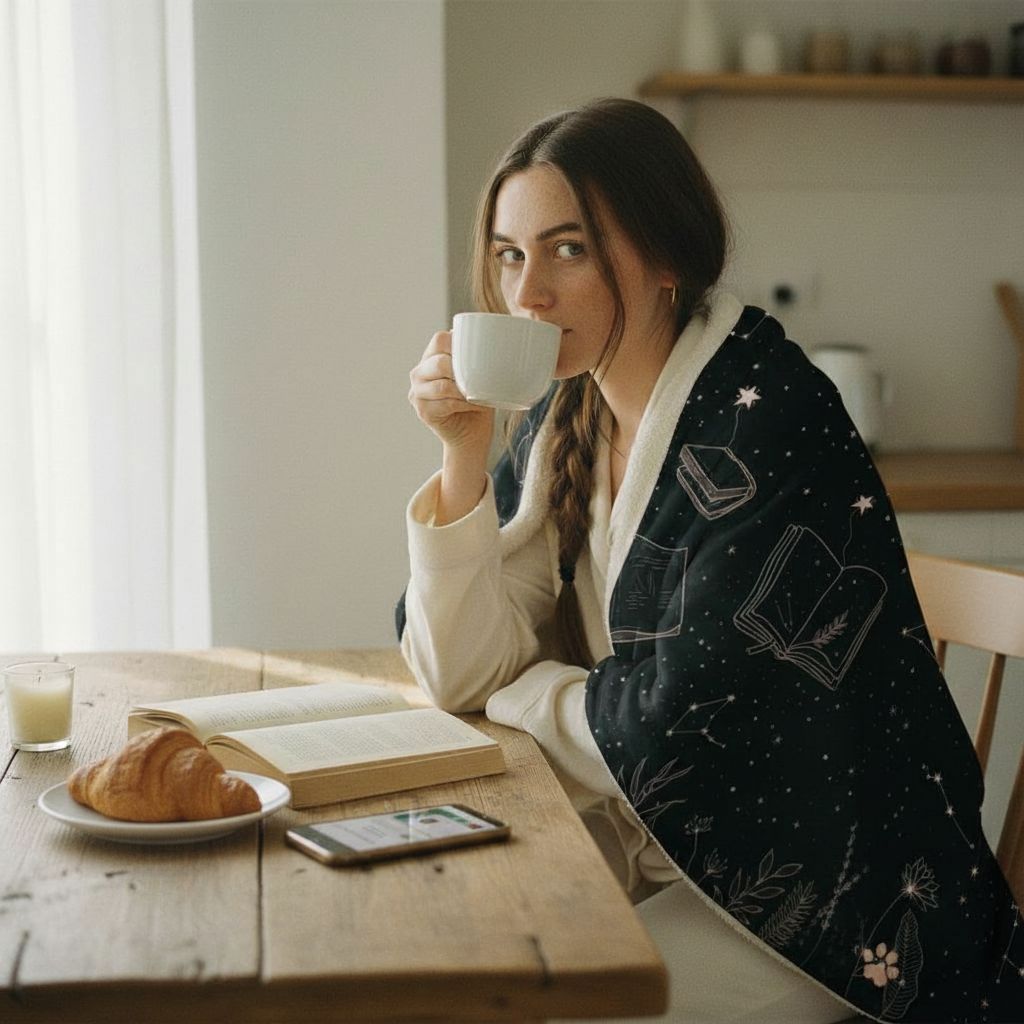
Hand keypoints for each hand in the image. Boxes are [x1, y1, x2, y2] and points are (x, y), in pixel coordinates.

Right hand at [408, 331, 493, 458]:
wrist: (471, 434)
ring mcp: (417, 393)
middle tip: (479, 379)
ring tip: (479, 394)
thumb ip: (477, 358)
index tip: (477, 355)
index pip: (440, 339)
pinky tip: (475, 405)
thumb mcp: (478, 375)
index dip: (459, 344)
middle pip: (439, 362)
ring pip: (442, 386)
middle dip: (462, 371)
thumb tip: (498, 342)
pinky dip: (464, 405)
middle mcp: (419, 373)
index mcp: (431, 357)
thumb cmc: (477, 400)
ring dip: (465, 391)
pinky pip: (445, 404)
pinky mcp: (423, 411)